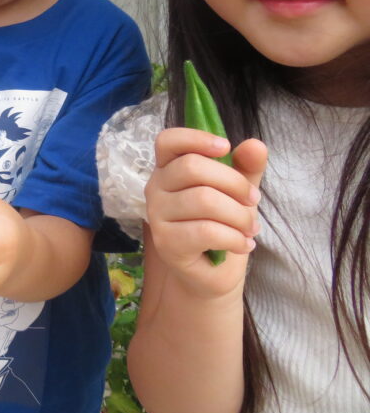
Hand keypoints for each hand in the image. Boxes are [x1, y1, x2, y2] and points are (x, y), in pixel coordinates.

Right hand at [145, 128, 265, 297]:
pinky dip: (234, 238)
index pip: (168, 141)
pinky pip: (206, 231)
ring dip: (239, 216)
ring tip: (251, 229)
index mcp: (169, 169)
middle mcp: (156, 188)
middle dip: (234, 183)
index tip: (226, 147)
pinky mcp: (167, 243)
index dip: (196, 138)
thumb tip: (256, 145)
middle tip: (254, 200)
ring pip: (203, 200)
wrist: (211, 274)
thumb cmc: (221, 226)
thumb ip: (246, 168)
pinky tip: (243, 245)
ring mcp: (157, 216)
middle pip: (192, 167)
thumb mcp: (238, 193)